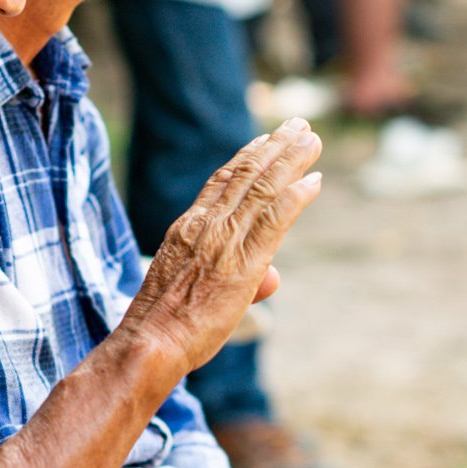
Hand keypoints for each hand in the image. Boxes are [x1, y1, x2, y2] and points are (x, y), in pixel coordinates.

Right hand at [122, 119, 321, 376]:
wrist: (152, 341)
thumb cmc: (166, 327)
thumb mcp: (191, 290)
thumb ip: (235, 277)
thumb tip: (272, 278)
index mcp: (187, 227)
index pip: (220, 182)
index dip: (245, 158)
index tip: (263, 140)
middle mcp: (205, 225)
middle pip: (245, 174)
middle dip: (275, 147)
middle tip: (299, 125)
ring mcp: (223, 240)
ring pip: (263, 187)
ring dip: (291, 160)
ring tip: (312, 139)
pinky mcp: (243, 261)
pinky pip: (274, 218)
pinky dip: (296, 196)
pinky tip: (314, 181)